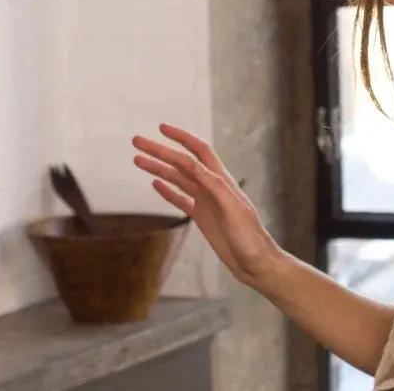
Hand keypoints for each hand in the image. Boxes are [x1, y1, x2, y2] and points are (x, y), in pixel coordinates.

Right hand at [132, 123, 285, 290]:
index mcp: (221, 180)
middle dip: (159, 151)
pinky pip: (180, 199)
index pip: (198, 151)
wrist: (256, 264)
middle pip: (181, 163)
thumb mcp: (234, 210)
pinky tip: (154, 184)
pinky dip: (166, 190)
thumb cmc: (250, 238)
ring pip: (177, 179)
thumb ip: (216, 187)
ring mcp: (206, 202)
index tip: (161, 128)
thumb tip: (196, 166)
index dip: (180, 137)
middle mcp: (211, 187)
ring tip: (137, 160)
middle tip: (136, 142)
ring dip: (158, 168)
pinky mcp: (202, 217)